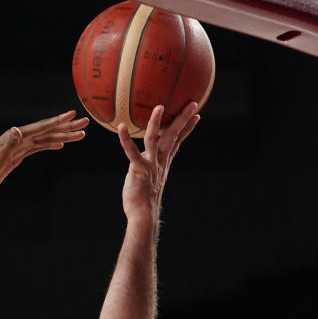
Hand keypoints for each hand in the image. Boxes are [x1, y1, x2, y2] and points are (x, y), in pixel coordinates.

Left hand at [0, 111, 87, 202]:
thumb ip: (8, 144)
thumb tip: (16, 131)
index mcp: (14, 136)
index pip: (41, 127)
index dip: (57, 121)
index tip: (73, 115)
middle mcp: (17, 138)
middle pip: (47, 131)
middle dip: (66, 127)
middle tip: (86, 122)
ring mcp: (17, 148)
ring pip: (44, 139)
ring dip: (61, 136)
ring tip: (79, 135)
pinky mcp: (15, 157)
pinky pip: (36, 148)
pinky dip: (49, 145)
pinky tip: (59, 145)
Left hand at [118, 102, 199, 223]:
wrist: (143, 214)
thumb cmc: (143, 198)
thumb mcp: (151, 178)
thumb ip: (149, 165)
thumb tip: (145, 158)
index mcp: (164, 162)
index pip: (178, 141)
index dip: (187, 128)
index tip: (196, 116)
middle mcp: (160, 161)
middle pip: (173, 135)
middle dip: (183, 119)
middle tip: (194, 104)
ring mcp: (151, 164)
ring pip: (155, 139)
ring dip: (157, 122)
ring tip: (160, 106)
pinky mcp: (139, 170)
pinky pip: (132, 152)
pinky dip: (126, 140)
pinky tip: (121, 127)